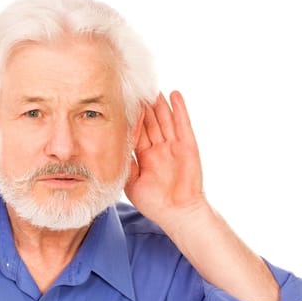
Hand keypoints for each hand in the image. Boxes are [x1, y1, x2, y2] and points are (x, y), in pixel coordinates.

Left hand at [125, 91, 208, 225]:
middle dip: (144, 106)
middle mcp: (159, 148)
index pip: (136, 132)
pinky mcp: (187, 146)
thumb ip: (125, 164)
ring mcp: (174, 146)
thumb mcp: (132, 183)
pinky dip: (179, 110)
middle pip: (150, 122)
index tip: (122, 102)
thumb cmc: (154, 203)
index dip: (131, 118)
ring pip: (165, 119)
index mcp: (145, 156)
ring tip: (152, 87)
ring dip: (159, 104)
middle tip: (137, 88)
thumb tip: (114, 147)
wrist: (177, 213)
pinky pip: (183, 124)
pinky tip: (174, 95)